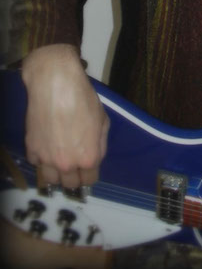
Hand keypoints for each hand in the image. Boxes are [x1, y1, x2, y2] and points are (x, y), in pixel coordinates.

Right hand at [22, 44, 108, 188]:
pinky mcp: (31, 149)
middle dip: (74, 176)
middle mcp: (66, 164)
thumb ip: (100, 144)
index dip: (90, 174)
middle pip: (70, 184)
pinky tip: (47, 145)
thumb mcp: (102, 120)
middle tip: (74, 164)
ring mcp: (46, 159)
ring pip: (50, 180)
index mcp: (88, 158)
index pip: (89, 181)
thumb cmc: (83, 99)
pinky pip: (37, 163)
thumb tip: (95, 156)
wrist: (55, 85)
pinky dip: (42, 158)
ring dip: (56, 173)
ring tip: (59, 160)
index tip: (88, 168)